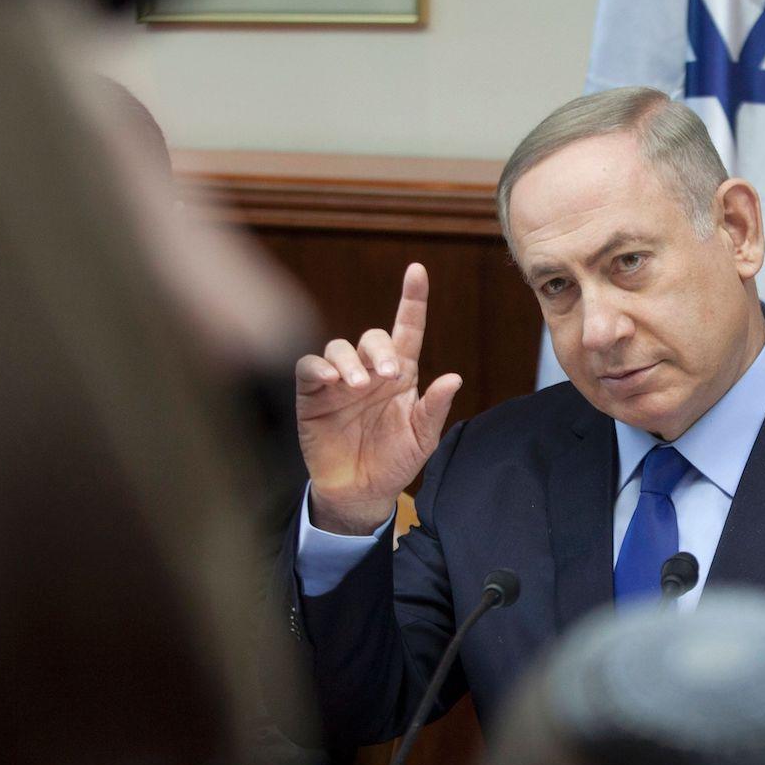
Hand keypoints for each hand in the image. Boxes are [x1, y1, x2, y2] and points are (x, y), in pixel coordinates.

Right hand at [295, 263, 462, 533]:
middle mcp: (369, 371)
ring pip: (339, 347)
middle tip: (389, 375)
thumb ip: (435, 408)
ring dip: (350, 361)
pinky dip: (319, 367)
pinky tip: (332, 381)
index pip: (407, 329)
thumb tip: (454, 378)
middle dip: (380, 349)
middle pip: (371, 336)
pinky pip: (310, 367)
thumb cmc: (394, 461)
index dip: (412, 300)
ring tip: (359, 386)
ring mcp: (340, 381)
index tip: (417, 271)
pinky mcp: (313, 395)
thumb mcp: (422, 438)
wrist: (361, 492)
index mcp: (400, 375)